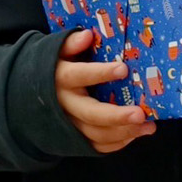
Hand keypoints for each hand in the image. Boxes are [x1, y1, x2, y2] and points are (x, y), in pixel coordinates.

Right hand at [55, 29, 154, 153]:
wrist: (33, 94)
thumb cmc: (54, 67)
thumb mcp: (56, 51)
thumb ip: (71, 43)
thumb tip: (87, 35)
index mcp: (61, 79)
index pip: (80, 75)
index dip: (101, 73)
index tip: (123, 69)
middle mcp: (65, 105)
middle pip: (91, 114)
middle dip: (117, 116)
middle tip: (140, 114)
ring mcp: (70, 124)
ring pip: (96, 134)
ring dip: (124, 132)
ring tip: (148, 126)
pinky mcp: (76, 138)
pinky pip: (97, 146)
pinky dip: (117, 143)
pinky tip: (136, 134)